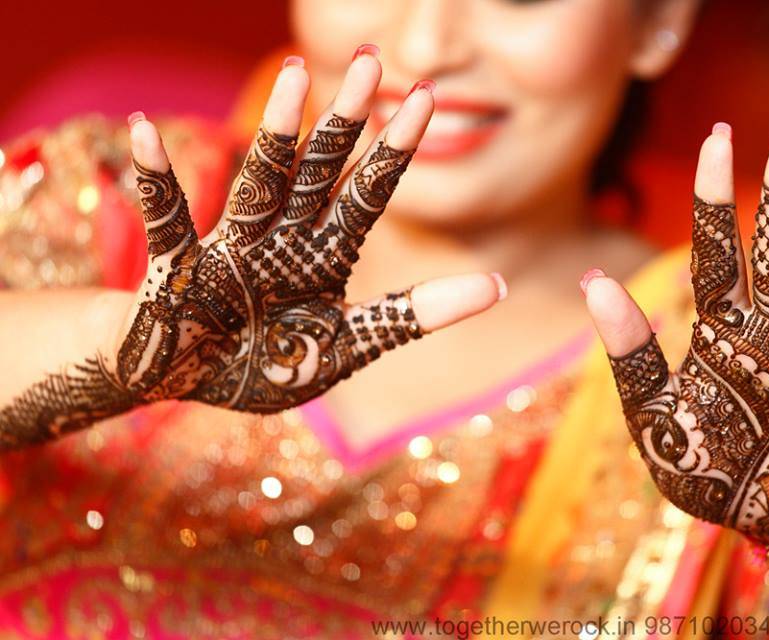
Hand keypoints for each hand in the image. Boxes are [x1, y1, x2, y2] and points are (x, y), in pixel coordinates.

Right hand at [112, 54, 500, 412]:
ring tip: (294, 73)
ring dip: (277, 130)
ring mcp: (233, 248)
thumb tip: (498, 287)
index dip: (395, 150)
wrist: (194, 385)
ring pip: (260, 180)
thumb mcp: (353, 343)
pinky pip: (168, 220)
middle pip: (320, 170)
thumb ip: (416, 314)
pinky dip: (156, 181)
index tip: (427, 97)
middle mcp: (284, 239)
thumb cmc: (272, 363)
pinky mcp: (180, 269)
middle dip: (346, 119)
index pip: (368, 193)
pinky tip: (144, 129)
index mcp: (325, 255)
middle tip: (374, 59)